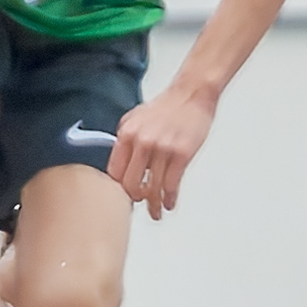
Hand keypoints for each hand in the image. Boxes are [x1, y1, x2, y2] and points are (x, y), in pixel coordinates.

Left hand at [108, 81, 218, 218]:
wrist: (192, 94)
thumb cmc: (167, 106)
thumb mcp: (136, 118)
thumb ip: (126, 140)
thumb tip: (121, 164)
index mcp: (127, 134)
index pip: (114, 171)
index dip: (118, 188)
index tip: (122, 195)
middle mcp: (142, 142)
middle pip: (131, 184)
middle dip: (135, 199)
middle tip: (140, 205)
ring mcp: (162, 149)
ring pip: (153, 188)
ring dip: (154, 205)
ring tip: (156, 213)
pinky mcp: (181, 155)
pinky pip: (172, 185)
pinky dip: (170, 199)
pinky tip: (169, 203)